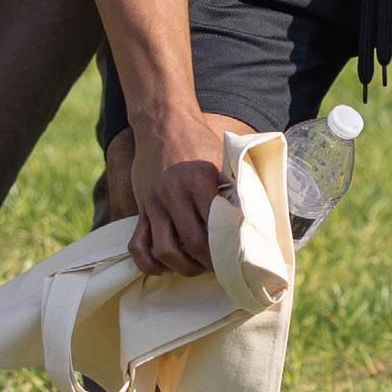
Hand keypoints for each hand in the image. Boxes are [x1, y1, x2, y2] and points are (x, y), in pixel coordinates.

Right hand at [129, 108, 243, 276]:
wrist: (163, 124)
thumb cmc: (198, 141)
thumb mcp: (220, 158)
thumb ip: (232, 184)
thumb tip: (253, 212)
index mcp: (201, 182)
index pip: (214, 226)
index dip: (226, 248)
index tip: (236, 257)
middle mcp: (176, 195)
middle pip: (191, 244)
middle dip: (207, 263)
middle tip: (219, 268)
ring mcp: (155, 205)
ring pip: (164, 251)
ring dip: (181, 267)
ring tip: (195, 268)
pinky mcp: (141, 209)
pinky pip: (137, 246)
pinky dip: (148, 263)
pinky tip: (163, 266)